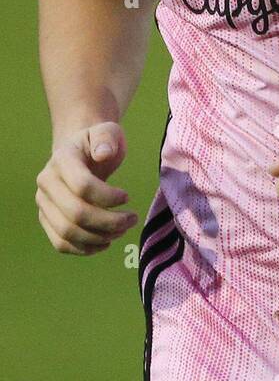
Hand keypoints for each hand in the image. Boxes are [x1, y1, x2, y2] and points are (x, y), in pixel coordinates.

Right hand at [35, 122, 137, 254]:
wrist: (79, 153)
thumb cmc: (99, 143)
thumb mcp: (108, 132)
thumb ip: (107, 138)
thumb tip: (103, 154)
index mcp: (62, 159)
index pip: (82, 186)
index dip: (108, 197)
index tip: (127, 197)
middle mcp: (46, 182)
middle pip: (75, 214)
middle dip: (109, 222)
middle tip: (132, 219)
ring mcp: (44, 203)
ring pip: (68, 233)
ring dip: (100, 237)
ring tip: (122, 230)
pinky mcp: (47, 219)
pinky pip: (61, 244)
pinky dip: (85, 249)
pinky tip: (106, 242)